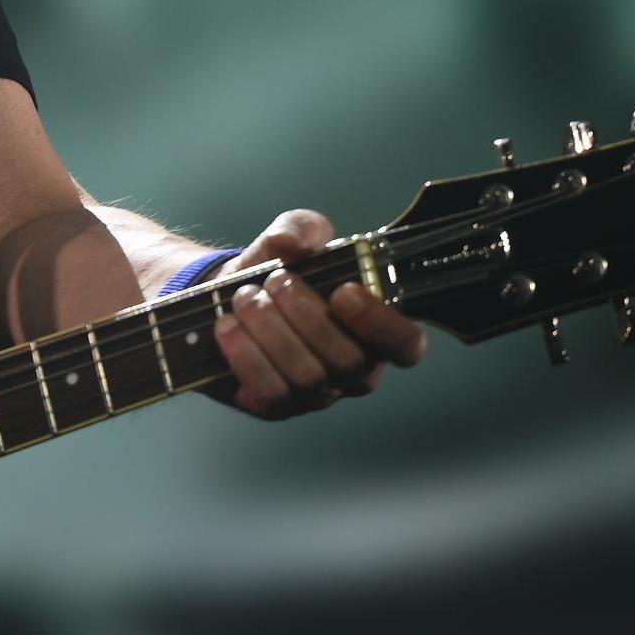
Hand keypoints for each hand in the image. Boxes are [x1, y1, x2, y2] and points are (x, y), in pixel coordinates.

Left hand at [210, 209, 427, 416]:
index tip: (343, 292)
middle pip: (348, 360)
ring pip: (308, 376)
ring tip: (244, 298)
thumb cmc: (280, 270)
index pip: (406, 344)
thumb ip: (301, 228)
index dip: (380, 324)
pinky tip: (228, 327)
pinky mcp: (280, 406)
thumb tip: (292, 244)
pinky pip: (271, 393)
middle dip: (306, 315)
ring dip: (270, 331)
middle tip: (274, 282)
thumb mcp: (294, 235)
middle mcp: (356, 369)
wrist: (230, 296)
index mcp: (377, 329)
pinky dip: (246, 356)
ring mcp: (320, 393)